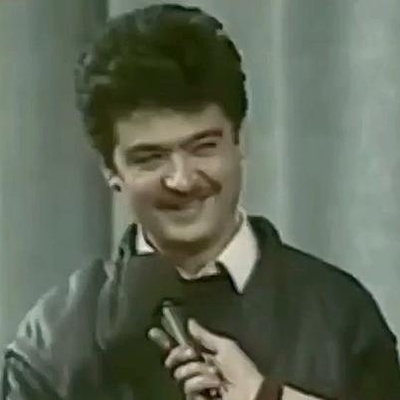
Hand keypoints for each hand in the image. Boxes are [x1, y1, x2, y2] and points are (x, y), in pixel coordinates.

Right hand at [148, 319, 264, 399]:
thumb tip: (190, 322)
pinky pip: (189, 389)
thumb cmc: (241, 368)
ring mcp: (196, 386)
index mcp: (203, 355)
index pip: (180, 347)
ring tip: (215, 375)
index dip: (167, 340)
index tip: (154, 332)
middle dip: (180, 354)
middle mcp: (196, 370)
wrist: (251, 392)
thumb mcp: (225, 346)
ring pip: (181, 374)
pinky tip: (215, 387)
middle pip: (174, 360)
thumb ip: (205, 336)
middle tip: (192, 353)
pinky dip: (202, 384)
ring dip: (199, 372)